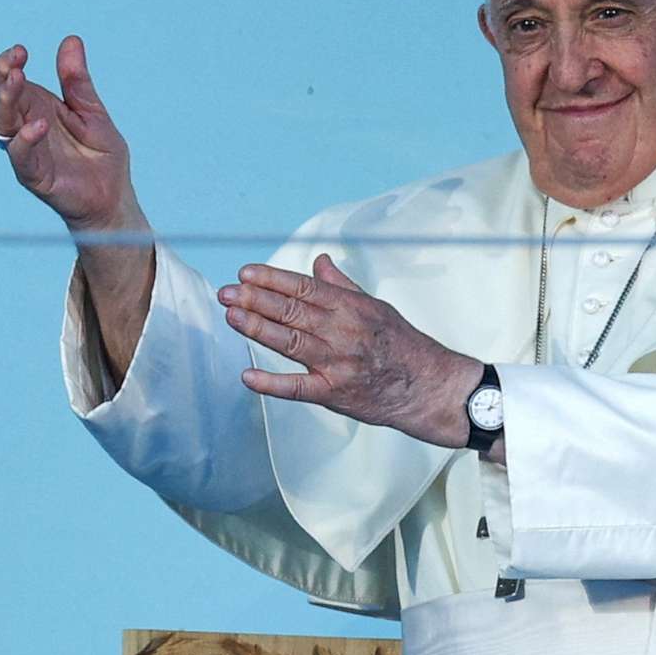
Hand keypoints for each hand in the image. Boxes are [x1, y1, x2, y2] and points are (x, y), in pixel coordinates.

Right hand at [0, 34, 138, 232]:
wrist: (112, 196)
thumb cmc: (99, 154)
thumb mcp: (91, 109)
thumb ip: (76, 80)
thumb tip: (71, 40)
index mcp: (35, 104)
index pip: (2, 78)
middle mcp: (24, 123)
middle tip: (7, 59)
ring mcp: (26, 148)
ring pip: (4, 122)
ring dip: (7, 100)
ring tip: (15, 78)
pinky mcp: (34, 174)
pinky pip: (22, 156)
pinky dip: (26, 140)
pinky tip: (36, 125)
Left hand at [218, 256, 481, 445]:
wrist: (428, 387)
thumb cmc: (402, 344)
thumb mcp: (375, 306)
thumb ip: (341, 285)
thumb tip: (318, 261)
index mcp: (351, 307)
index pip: (304, 288)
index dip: (272, 279)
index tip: (245, 274)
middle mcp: (342, 332)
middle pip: (291, 311)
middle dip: (255, 300)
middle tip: (226, 292)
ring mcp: (337, 363)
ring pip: (289, 342)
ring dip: (257, 328)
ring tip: (231, 316)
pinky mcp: (334, 393)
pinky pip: (298, 388)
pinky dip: (271, 384)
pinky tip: (248, 377)